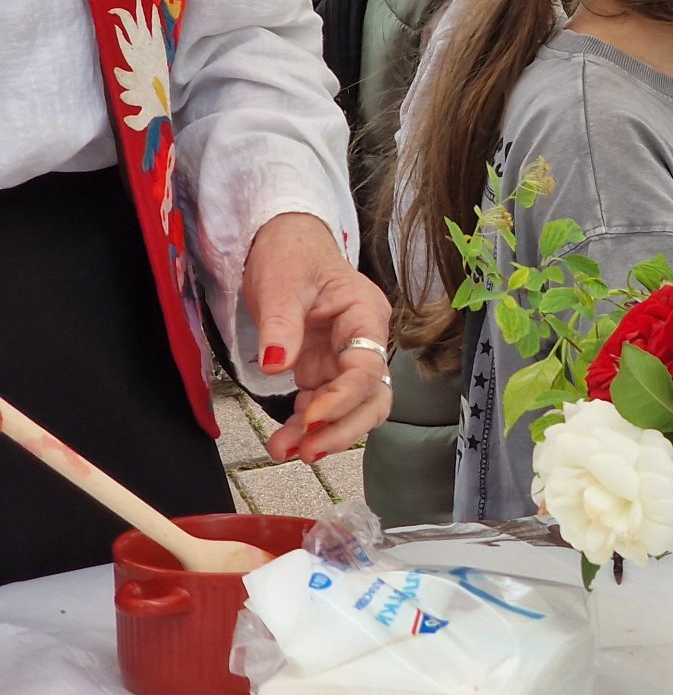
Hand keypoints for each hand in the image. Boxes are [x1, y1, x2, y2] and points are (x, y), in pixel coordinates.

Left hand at [242, 212, 393, 464]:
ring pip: (353, 409)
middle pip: (373, 398)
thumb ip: (281, 326)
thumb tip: (277, 366)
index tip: (309, 418)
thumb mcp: (280, 284)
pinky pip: (324, 406)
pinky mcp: (325, 369)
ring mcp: (345, 358)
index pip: (368, 368)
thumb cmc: (290, 254)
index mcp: (365, 315)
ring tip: (284, 451)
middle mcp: (364, 342)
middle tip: (306, 451)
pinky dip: (306, 427)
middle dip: (342, 429)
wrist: (284, 242)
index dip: (343, 398)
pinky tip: (284, 440)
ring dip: (324, 435)